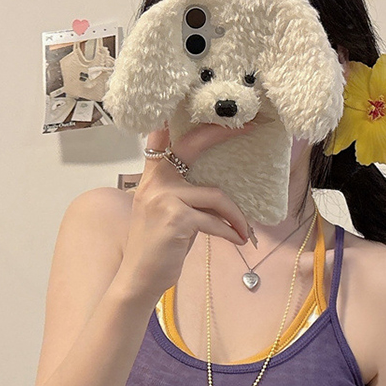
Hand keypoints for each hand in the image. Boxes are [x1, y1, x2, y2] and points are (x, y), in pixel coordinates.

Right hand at [116, 121, 256, 300]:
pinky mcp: (176, 219)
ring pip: (215, 195)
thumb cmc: (157, 247)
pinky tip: (239, 240)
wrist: (138, 278)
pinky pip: (215, 221)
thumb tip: (215, 191)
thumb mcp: (165, 213)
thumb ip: (183, 195)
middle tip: (248, 127)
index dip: (180, 119)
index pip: (161, 137)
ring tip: (245, 230)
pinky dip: (231, 231)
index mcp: (152, 177)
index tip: (203, 107)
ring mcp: (164, 199)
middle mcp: (155, 182)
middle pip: (193, 145)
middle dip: (221, 133)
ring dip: (236, 216)